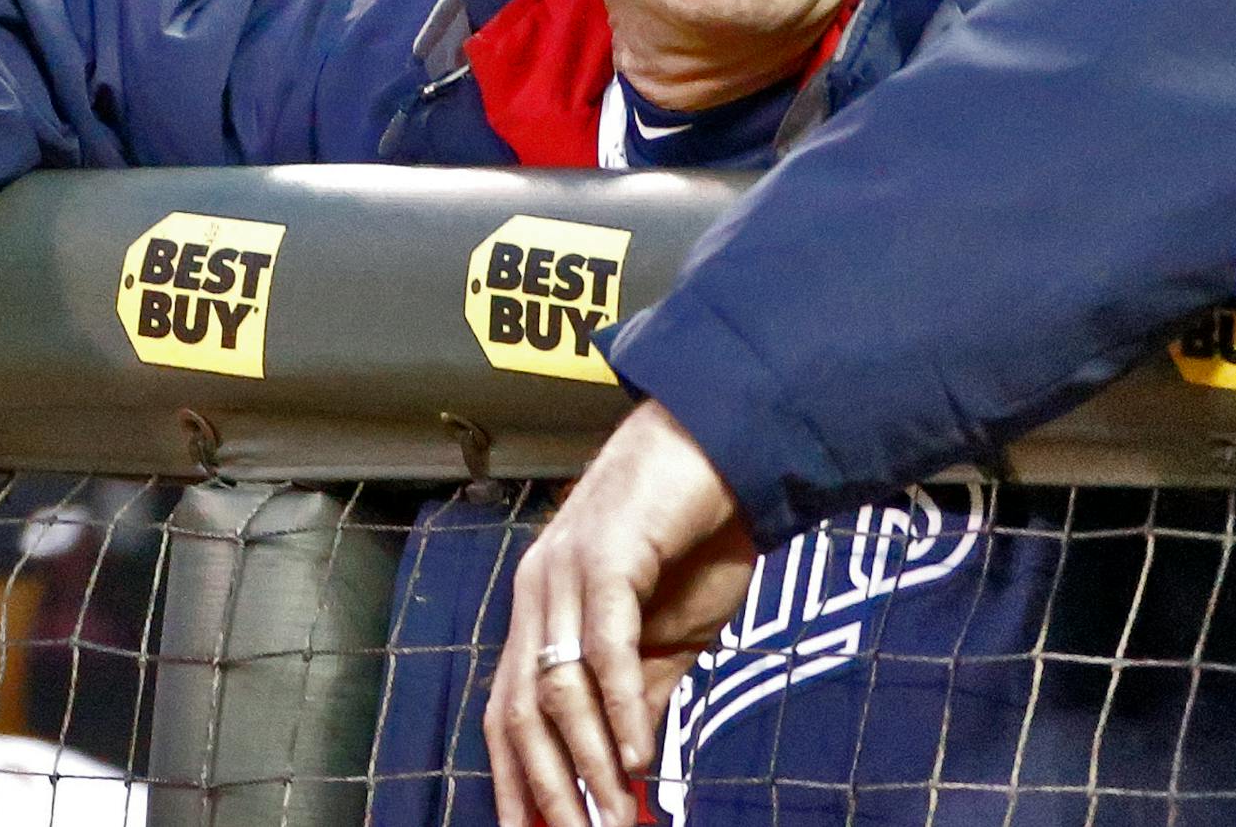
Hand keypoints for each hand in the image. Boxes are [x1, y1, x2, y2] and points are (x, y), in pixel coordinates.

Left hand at [485, 399, 756, 826]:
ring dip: (587, 763)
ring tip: (613, 816)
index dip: (515, 782)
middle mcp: (537, 591)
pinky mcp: (606, 554)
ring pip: (556, 688)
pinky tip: (637, 754)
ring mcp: (564, 570)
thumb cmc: (695, 536)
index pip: (508, 713)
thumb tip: (625, 767)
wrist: (727, 447)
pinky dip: (618, 707)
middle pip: (518, 711)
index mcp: (541, 611)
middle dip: (546, 790)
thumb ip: (639, 696)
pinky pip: (603, 646)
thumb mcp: (666, 639)